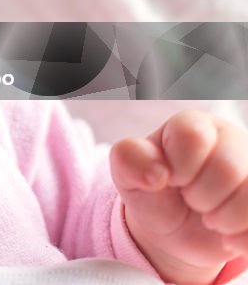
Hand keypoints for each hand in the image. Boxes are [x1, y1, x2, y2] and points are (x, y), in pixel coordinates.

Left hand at [110, 110, 247, 284]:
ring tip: (210, 219)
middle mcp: (231, 141)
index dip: (179, 167)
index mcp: (194, 126)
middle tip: (191, 201)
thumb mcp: (127, 175)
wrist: (174, 231)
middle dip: (201, 197)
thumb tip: (157, 173)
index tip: (169, 179)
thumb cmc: (152, 193)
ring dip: (225, 219)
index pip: (193, 137)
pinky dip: (242, 238)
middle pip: (228, 168)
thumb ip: (128, 159)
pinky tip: (228, 238)